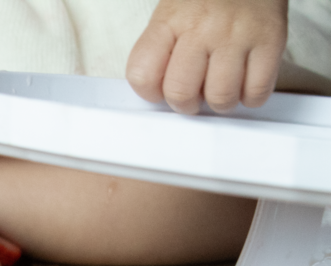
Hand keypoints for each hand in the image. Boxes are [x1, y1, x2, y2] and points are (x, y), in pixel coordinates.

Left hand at [126, 0, 287, 113]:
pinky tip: (245, 84)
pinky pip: (257, 90)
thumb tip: (158, 92)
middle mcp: (202, 28)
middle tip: (192, 96)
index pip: (142, 75)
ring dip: (219, 102)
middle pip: (181, 92)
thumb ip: (159, 51)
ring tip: (220, 87)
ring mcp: (238, 35)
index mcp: (170, 21)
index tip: (160, 89)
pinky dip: (250, 97)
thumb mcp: (171, 14)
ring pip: (220, 96)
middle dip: (184, 104)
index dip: (150, 92)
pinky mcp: (271, 40)